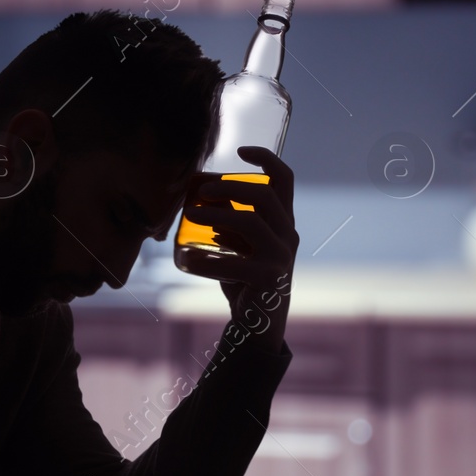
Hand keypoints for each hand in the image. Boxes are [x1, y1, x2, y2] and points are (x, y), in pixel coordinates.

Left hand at [188, 146, 297, 351]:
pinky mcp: (268, 279)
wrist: (256, 324)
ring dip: (216, 214)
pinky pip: (234, 263)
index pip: (284, 180)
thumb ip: (229, 220)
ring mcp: (281, 257)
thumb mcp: (237, 244)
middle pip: (264, 195)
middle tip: (201, 192)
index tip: (239, 151)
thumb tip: (205, 195)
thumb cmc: (244, 279)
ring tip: (190, 214)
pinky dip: (207, 261)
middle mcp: (288, 236)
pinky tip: (187, 261)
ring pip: (250, 222)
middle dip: (229, 187)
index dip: (265, 158)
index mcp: (283, 222)